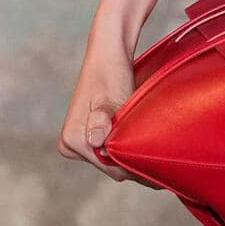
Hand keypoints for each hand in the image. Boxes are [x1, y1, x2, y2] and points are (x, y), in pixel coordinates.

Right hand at [56, 35, 156, 183]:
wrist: (108, 57)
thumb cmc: (111, 75)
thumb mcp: (111, 98)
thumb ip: (103, 120)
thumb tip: (96, 140)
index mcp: (72, 138)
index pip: (109, 168)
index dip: (132, 165)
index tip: (153, 161)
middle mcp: (69, 143)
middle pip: (109, 167)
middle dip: (130, 161)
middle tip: (155, 152)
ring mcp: (76, 141)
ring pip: (110, 161)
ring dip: (128, 154)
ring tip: (146, 143)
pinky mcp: (86, 137)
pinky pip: (108, 152)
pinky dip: (123, 148)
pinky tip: (138, 141)